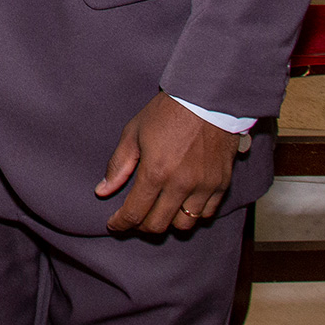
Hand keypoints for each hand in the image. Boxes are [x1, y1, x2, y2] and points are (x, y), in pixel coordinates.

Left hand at [95, 91, 238, 232]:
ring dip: (167, 222)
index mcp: (155, 172)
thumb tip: (102, 191)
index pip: (134, 213)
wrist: (207, 99)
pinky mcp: (221, 184)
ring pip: (183, 225)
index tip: (114, 225)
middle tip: (134, 217)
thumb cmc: (166, 113)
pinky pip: (206, 214)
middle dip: (141, 226)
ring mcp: (204, 186)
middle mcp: (181, 184)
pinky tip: (181, 203)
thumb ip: (119, 165)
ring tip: (158, 211)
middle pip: (158, 225)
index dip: (121, 224)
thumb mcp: (133, 133)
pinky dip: (192, 215)